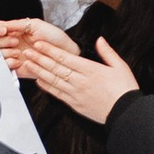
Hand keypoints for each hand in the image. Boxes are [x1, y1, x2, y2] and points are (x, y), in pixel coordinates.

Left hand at [0, 22, 136, 122]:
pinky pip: (57, 94)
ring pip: (53, 80)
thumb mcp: (120, 66)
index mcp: (91, 70)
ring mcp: (76, 94)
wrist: (126, 113)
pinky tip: (39, 81)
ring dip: (39, 71)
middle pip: (56, 68)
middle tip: (27, 52)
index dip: (50, 50)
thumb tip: (100, 40)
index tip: (39, 44)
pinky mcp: (75, 104)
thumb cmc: (124, 90)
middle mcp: (81, 81)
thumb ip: (107, 52)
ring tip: (28, 64)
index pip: (66, 57)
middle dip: (40, 59)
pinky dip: (47, 87)